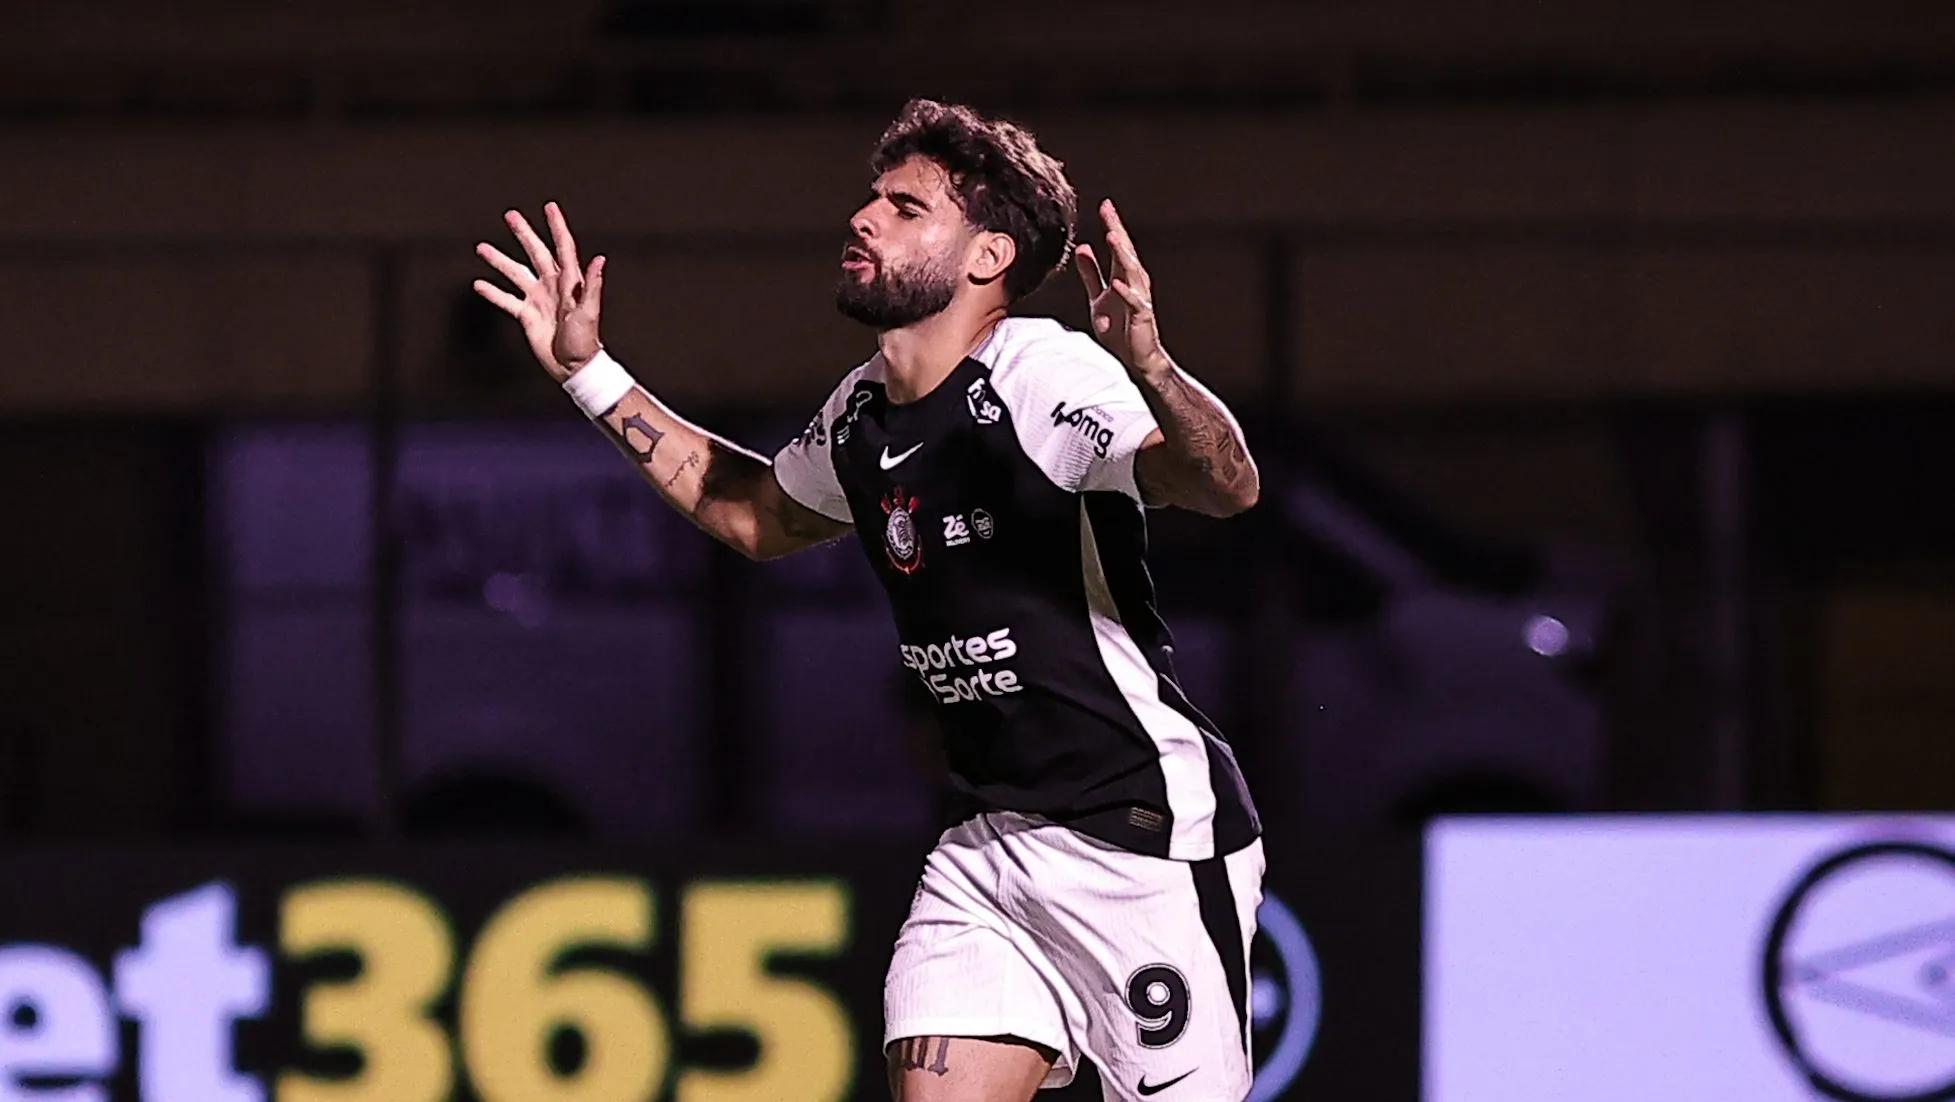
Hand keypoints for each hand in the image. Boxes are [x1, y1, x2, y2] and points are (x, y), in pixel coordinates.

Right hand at [473, 201, 605, 380]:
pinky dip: (493, 292)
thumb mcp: (589, 312)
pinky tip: (479, 284)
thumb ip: (592, 286)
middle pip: (536, 252)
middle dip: (524, 233)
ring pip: (515, 272)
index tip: (549, 207)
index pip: (563, 247)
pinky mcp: (526, 315)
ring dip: (499, 260)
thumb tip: (599, 261)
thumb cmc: (585, 341)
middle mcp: (552, 286)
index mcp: (569, 282)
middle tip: (510, 215)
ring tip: (482, 248)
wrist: (573, 366)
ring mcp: (538, 299)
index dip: (557, 227)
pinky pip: (506, 299)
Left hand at [1074, 199, 1168, 378]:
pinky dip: (1125, 291)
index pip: (1117, 246)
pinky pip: (1134, 302)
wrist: (1134, 359)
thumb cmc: (1119, 330)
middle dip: (1117, 230)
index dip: (1111, 225)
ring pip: (1132, 271)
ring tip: (1112, 236)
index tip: (1104, 205)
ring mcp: (1139, 298)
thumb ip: (1091, 274)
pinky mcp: (1142, 316)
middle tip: (1108, 210)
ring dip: (1122, 255)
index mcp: (1123, 277)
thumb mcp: (1098, 297)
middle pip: (1126, 252)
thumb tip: (1082, 248)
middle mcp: (1134, 283)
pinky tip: (1116, 281)